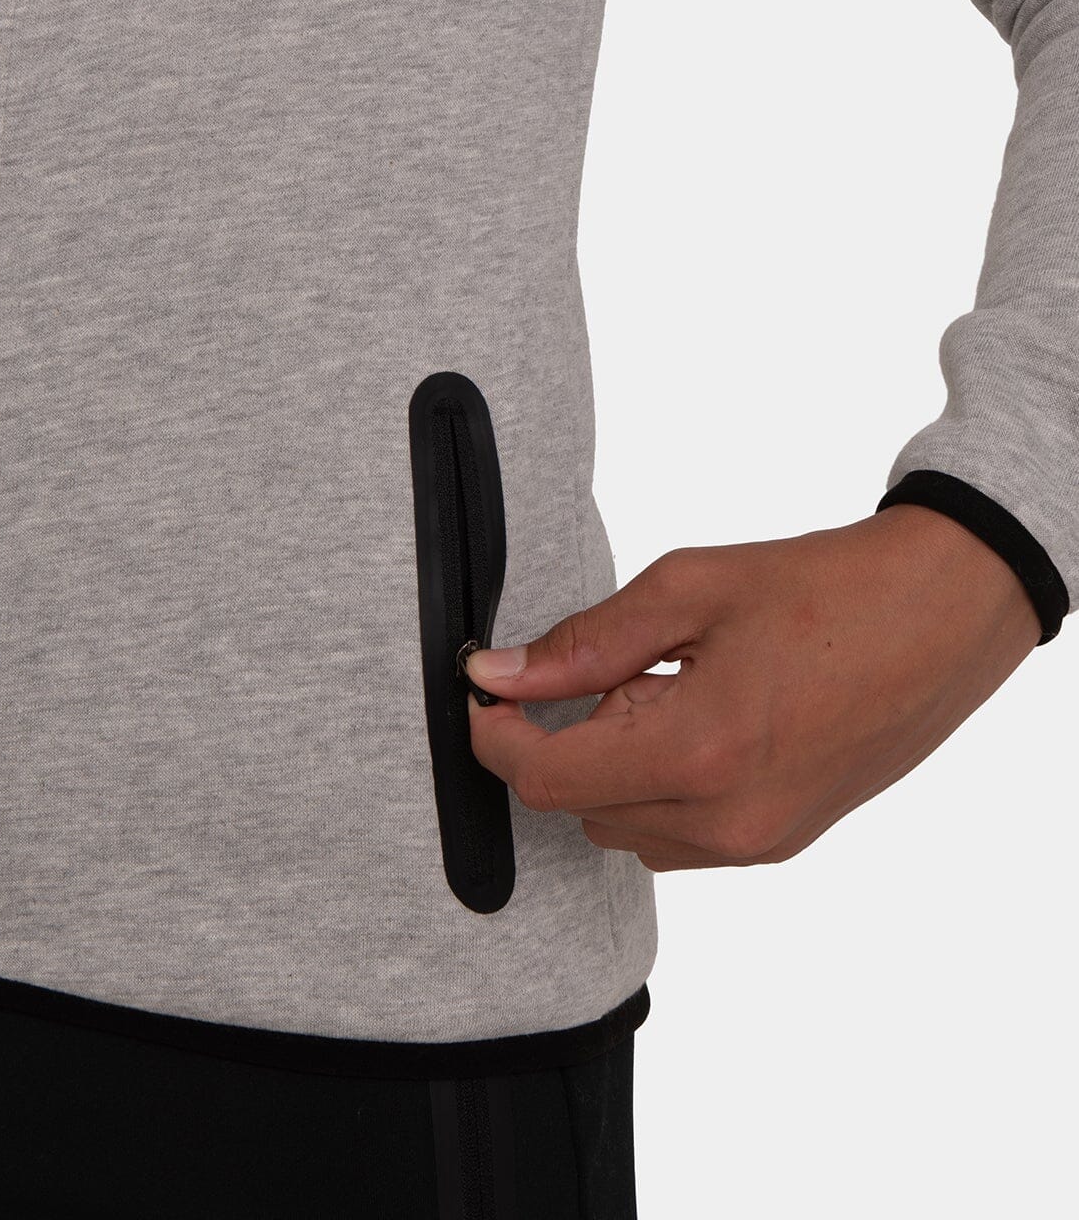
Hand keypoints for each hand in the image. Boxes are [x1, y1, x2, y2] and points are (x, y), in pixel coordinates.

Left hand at [465, 504, 1042, 870]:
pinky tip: (699, 720)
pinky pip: (679, 838)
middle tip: (614, 667)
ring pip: (625, 829)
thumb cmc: (827, 589)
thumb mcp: (689, 589)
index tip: (489, 691)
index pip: (545, 780)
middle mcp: (727, 821)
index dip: (497, 735)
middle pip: (579, 808)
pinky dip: (660, 787)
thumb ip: (584, 642)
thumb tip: (500, 673)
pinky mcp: (781, 843)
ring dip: (615, 767)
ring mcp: (758, 843)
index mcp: (698, 753)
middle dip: (567, 740)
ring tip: (669, 689)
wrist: (942, 614)